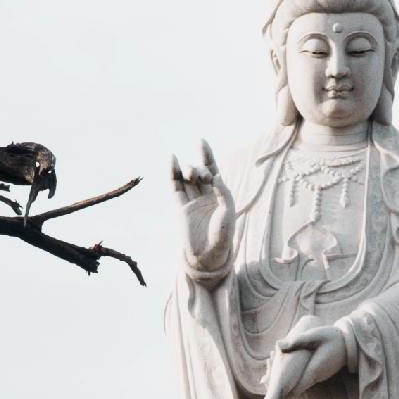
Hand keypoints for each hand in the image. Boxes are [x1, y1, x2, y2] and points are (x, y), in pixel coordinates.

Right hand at [170, 138, 233, 275]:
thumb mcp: (228, 213)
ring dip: (188, 170)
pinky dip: (172, 173)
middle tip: (202, 177)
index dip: (207, 156)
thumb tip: (214, 175)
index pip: (212, 170)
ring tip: (190, 173)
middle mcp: (205, 196)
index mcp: (219, 195)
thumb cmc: (223, 236)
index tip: (201, 142)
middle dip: (199, 169)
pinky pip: (175, 187)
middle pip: (199, 173)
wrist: (208, 256)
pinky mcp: (181, 208)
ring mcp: (192, 201)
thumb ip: (223, 192)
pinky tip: (171, 159)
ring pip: (186, 178)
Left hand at [260, 316, 350, 398]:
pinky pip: (302, 377)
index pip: (293, 389)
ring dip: (285, 377)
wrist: (350, 342)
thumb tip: (278, 345)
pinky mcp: (318, 372)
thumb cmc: (333, 337)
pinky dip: (292, 373)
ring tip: (271, 363)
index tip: (268, 384)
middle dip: (279, 383)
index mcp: (313, 371)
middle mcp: (314, 377)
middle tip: (265, 374)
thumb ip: (297, 341)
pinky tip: (284, 362)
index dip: (280, 390)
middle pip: (293, 387)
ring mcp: (317, 376)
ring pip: (297, 382)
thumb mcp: (315, 336)